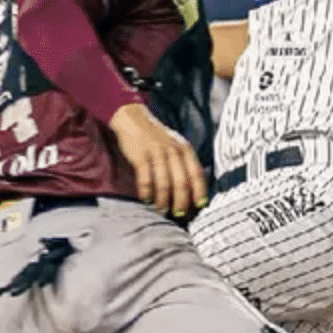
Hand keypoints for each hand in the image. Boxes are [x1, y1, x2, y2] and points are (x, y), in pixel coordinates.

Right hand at [108, 103, 207, 218]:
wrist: (133, 119)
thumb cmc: (156, 138)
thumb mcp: (175, 146)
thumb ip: (184, 163)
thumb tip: (193, 191)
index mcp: (185, 149)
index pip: (197, 174)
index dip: (199, 192)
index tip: (199, 206)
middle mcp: (173, 151)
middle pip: (182, 182)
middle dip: (181, 202)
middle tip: (178, 214)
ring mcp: (156, 153)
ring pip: (164, 183)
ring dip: (163, 201)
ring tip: (160, 209)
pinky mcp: (140, 155)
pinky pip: (146, 179)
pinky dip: (146, 193)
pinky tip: (145, 200)